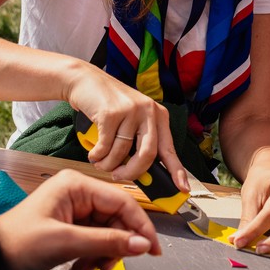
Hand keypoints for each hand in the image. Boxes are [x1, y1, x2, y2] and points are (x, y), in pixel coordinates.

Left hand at [0, 169, 160, 269]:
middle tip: (114, 265)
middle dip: (117, 244)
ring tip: (90, 268)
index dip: (140, 226)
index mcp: (75, 184)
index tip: (153, 248)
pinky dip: (93, 256)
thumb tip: (142, 244)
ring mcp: (73, 210)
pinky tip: (82, 267)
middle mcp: (76, 193)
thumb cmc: (15, 243)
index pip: (122, 202)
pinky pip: (95, 240)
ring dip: (104, 254)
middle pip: (117, 218)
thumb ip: (107, 242)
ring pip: (108, 232)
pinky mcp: (69, 227)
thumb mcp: (66, 243)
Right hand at [67, 66, 188, 191]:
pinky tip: (94, 153)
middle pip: (148, 155)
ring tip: (101, 162)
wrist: (86, 81)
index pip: (170, 149)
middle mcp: (148, 111)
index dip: (177, 171)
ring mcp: (130, 110)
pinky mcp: (110, 112)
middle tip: (119, 176)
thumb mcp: (132, 121)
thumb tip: (143, 175)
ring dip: (108, 164)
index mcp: (159, 116)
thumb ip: (140, 142)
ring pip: (122, 152)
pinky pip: (105, 146)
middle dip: (132, 172)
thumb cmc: (109, 105)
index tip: (183, 189)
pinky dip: (97, 155)